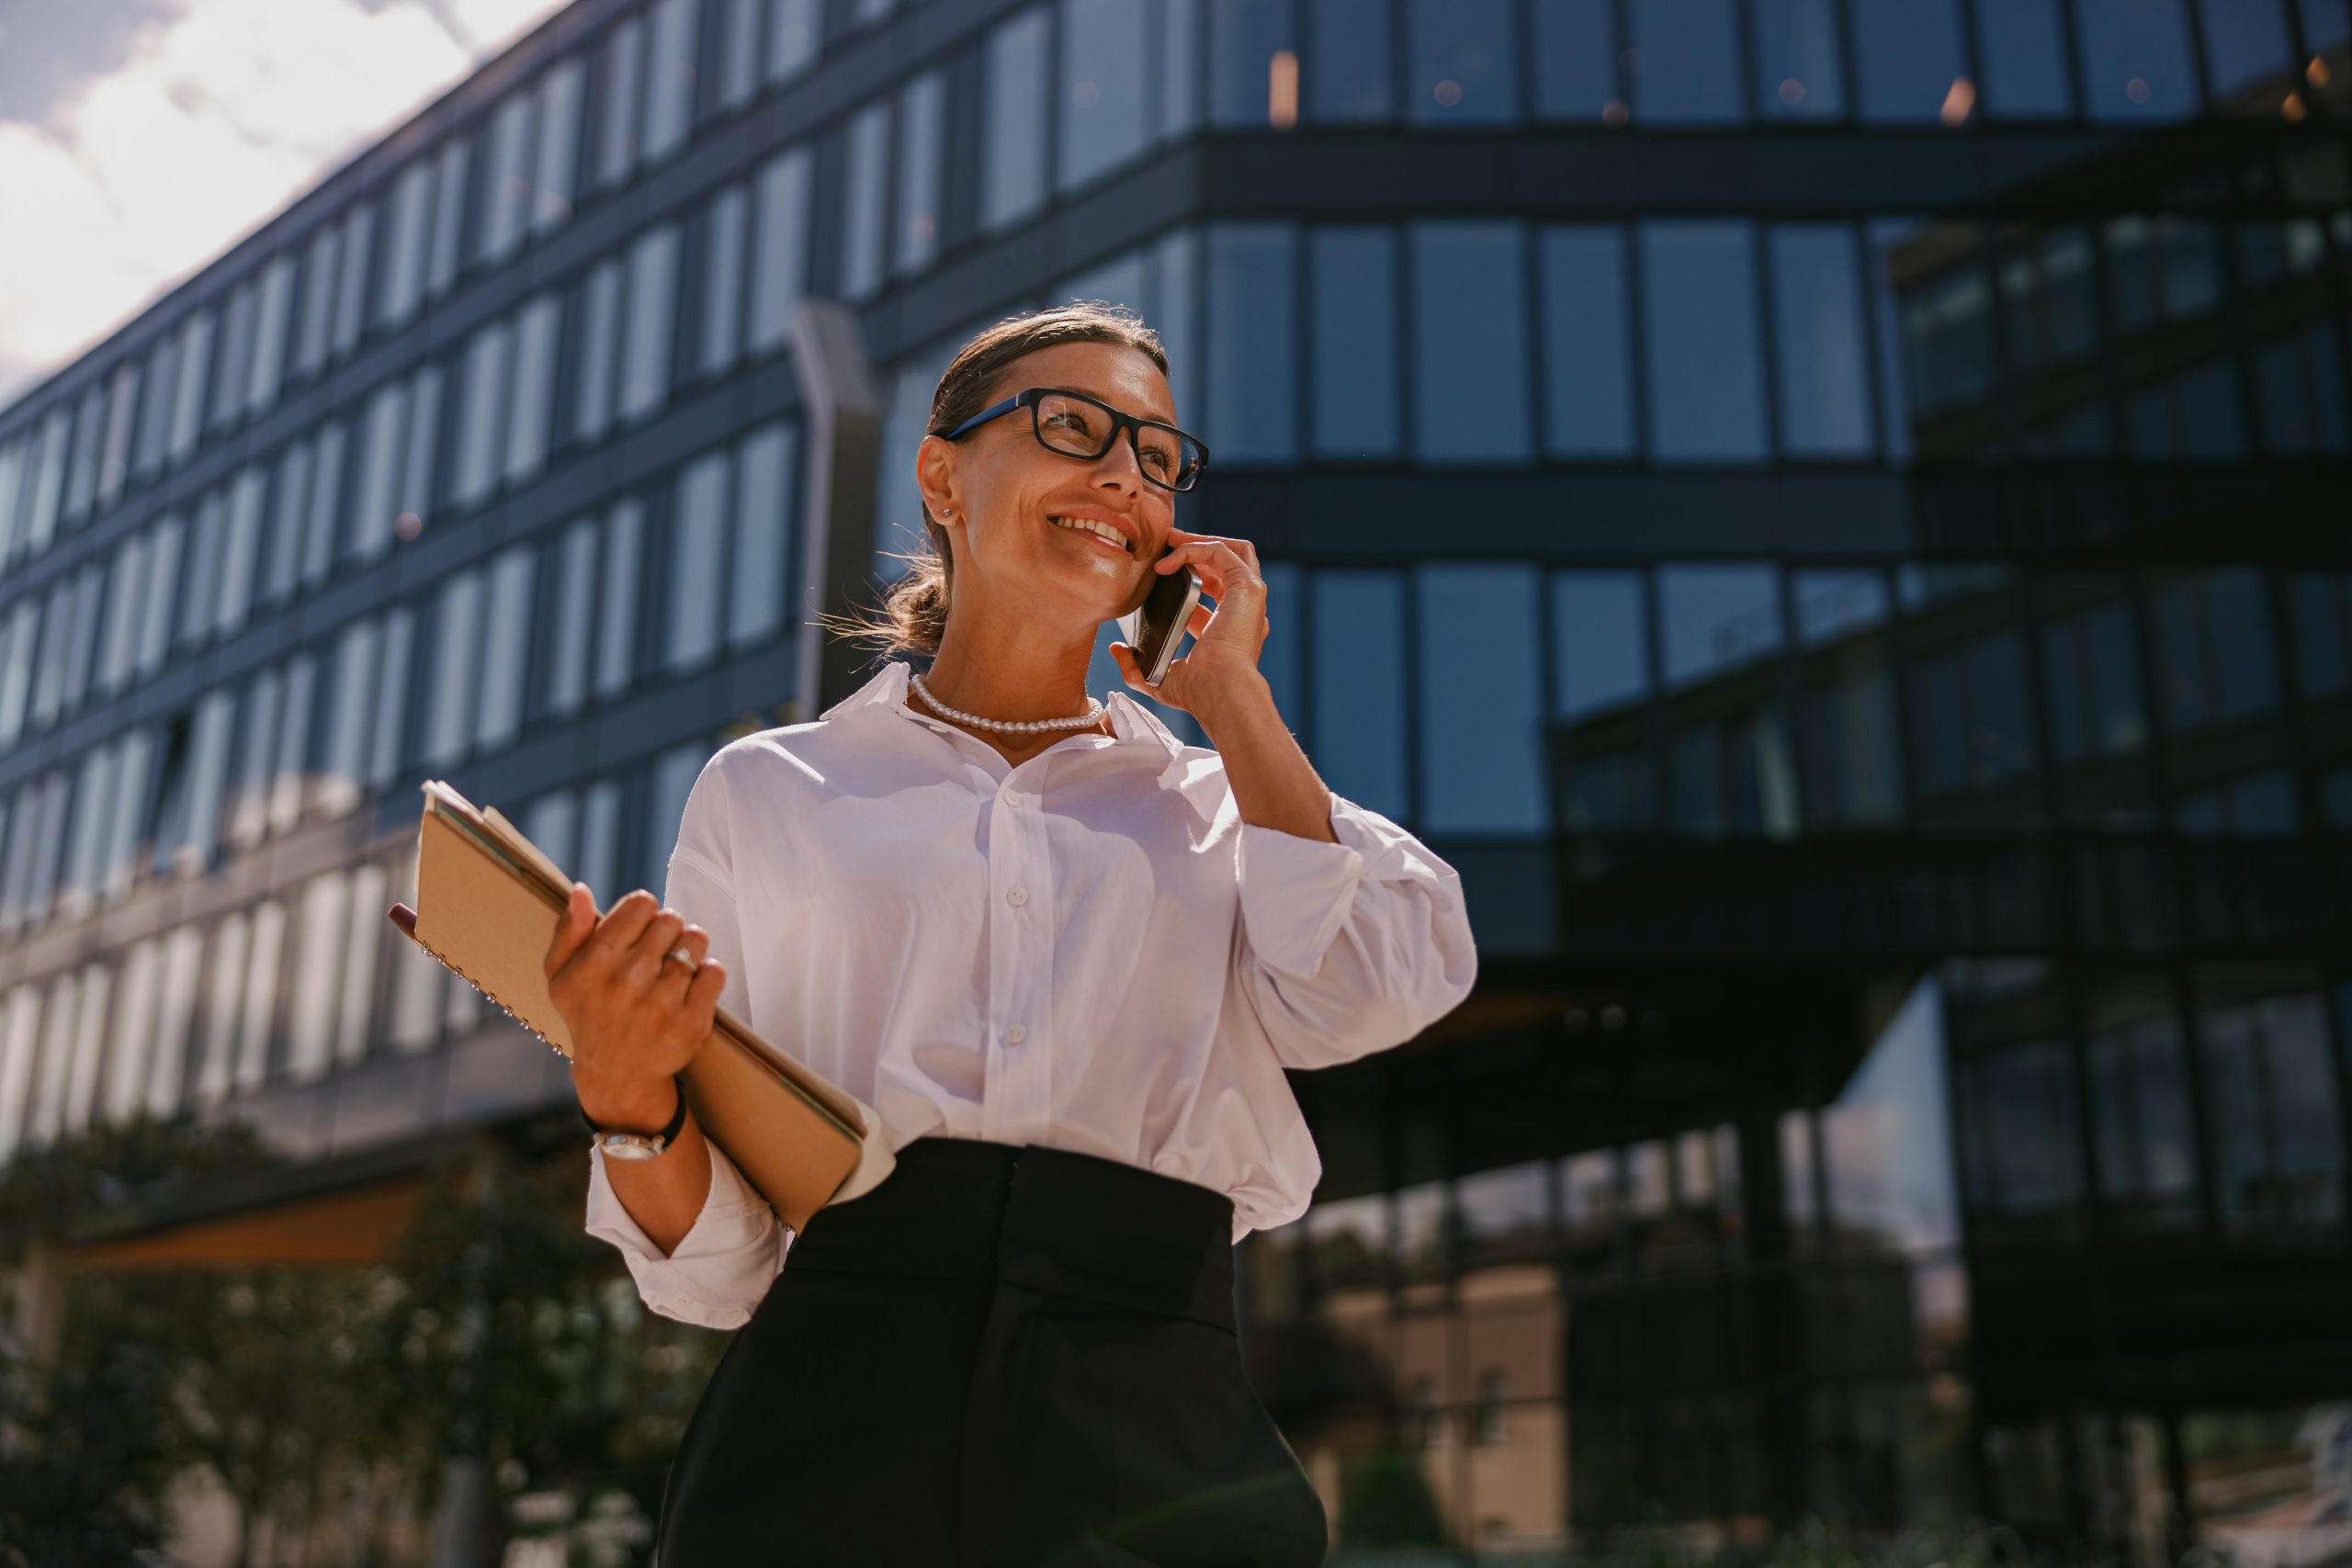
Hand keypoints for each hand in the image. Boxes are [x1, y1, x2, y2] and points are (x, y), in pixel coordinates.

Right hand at [542, 885, 723, 1126]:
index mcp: (596, 962)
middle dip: (666, 932)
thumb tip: (581, 891)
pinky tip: (689, 989)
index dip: (643, 913)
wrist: (616, 1074)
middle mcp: (628, 981)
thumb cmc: (588, 1014)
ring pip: (696, 941)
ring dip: (688, 950)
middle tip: (655, 955)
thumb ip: (569, 930)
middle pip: (671, 919)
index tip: (638, 932)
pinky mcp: (691, 1023)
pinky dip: (707, 975)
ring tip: (673, 969)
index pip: (642, 903)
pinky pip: (715, 972)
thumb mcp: (560, 975)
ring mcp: (662, 1003)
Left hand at [1110, 527, 1270, 717]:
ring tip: (1170, 538)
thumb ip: (1137, 667)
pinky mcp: (1248, 587)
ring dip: (1199, 540)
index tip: (1159, 570)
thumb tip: (1117, 650)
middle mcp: (1244, 611)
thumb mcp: (1159, 678)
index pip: (1212, 594)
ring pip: (1232, 551)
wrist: (1220, 690)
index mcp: (1230, 630)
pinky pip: (1222, 552)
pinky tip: (1170, 560)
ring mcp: (1250, 598)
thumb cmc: (1197, 693)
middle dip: (1196, 547)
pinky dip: (1195, 548)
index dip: (1186, 577)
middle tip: (1165, 543)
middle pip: (1226, 564)